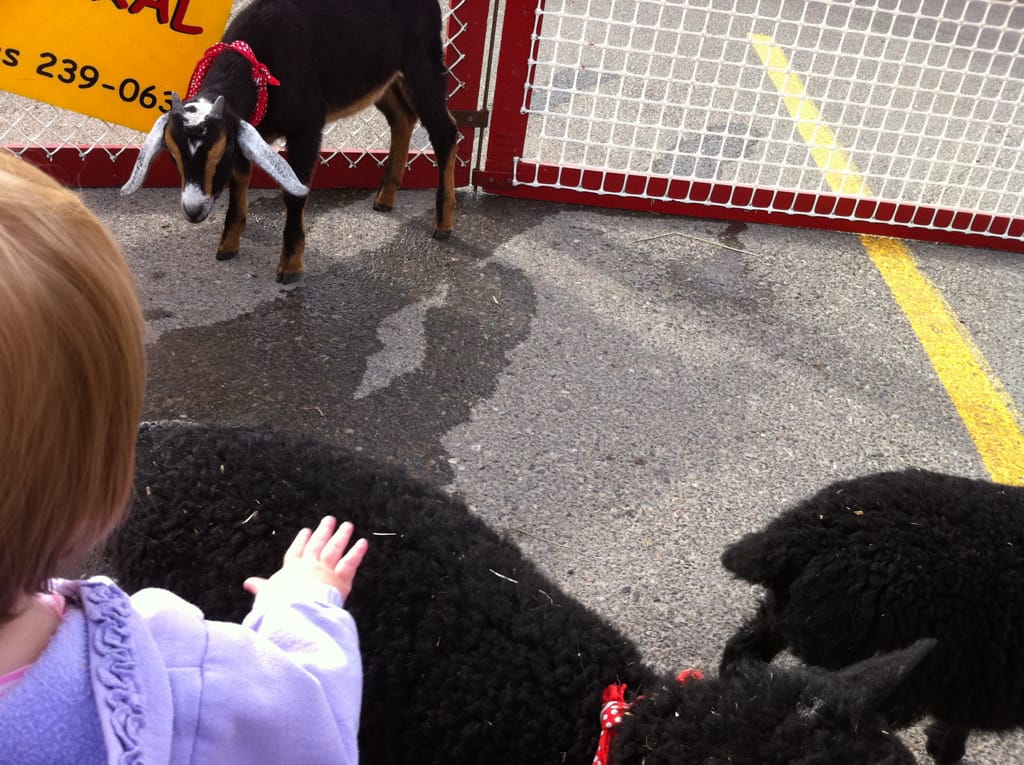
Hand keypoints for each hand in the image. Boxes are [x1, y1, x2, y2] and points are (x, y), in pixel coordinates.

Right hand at [244, 516, 367, 601]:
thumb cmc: (280, 606)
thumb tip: (248, 583)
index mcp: (292, 569)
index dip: (302, 540)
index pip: (297, 551)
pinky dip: (357, 552)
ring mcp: (326, 569)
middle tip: (330, 520)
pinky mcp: (340, 578)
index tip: (306, 531)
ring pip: (334, 549)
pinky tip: (363, 542)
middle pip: (318, 544)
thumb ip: (261, 588)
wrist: (297, 613)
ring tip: (347, 525)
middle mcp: (310, 565)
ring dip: (341, 536)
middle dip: (324, 531)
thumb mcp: (267, 596)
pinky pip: (350, 562)